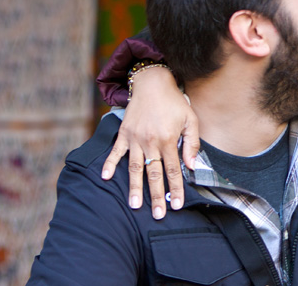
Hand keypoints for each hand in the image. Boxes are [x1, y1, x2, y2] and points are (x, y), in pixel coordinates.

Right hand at [100, 66, 200, 219]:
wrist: (153, 83)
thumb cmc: (175, 103)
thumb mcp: (191, 120)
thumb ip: (192, 143)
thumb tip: (192, 166)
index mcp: (169, 140)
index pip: (173, 170)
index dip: (176, 189)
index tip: (177, 205)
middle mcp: (151, 142)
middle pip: (154, 174)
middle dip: (156, 196)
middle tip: (157, 214)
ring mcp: (135, 139)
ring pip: (134, 168)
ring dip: (134, 187)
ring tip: (134, 205)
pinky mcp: (124, 133)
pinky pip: (116, 151)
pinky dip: (109, 164)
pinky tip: (104, 177)